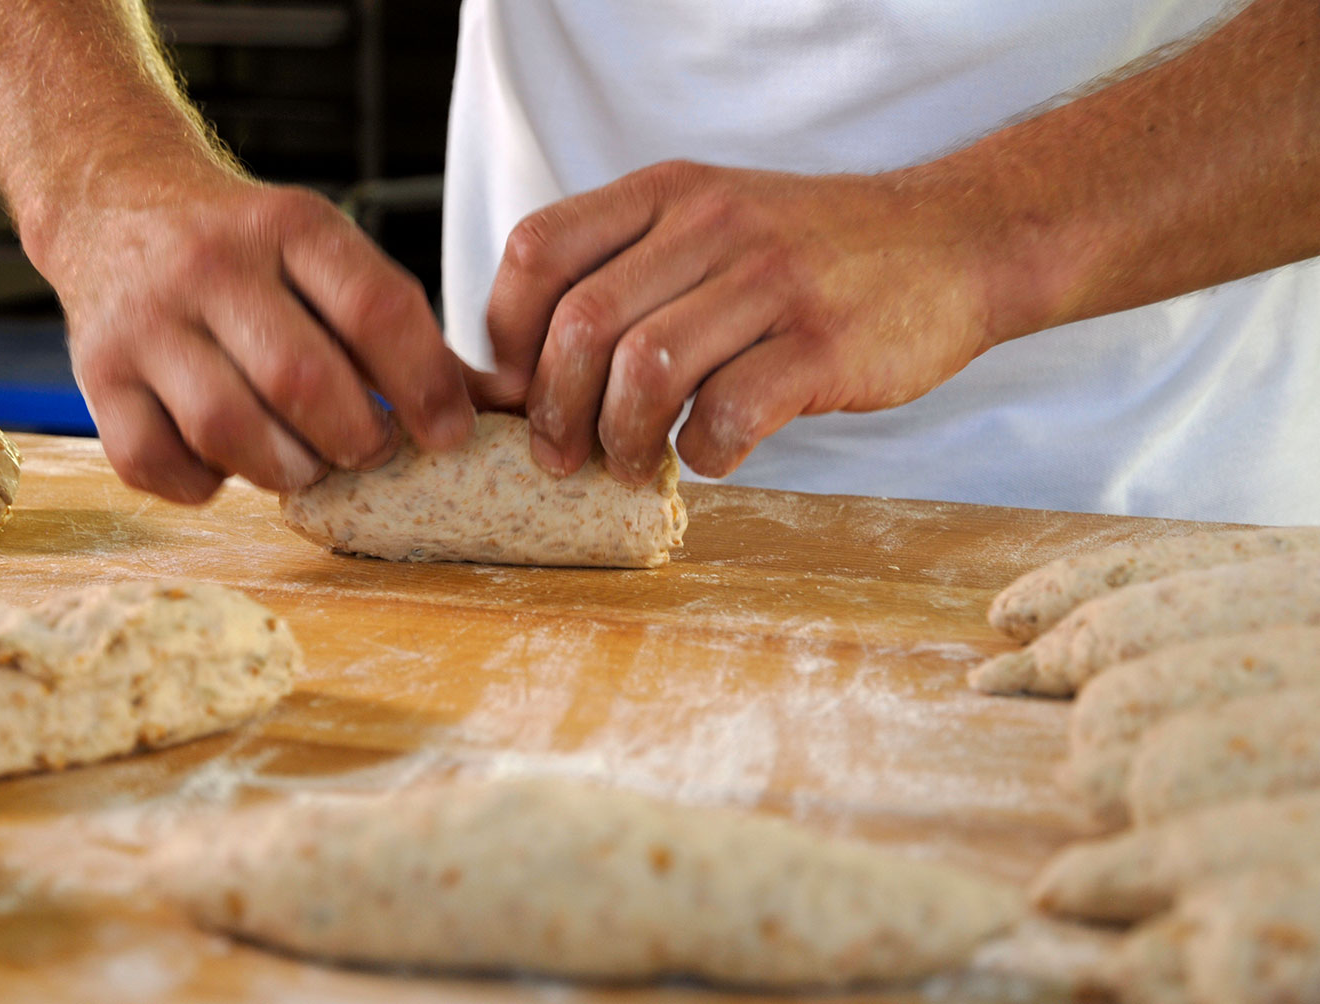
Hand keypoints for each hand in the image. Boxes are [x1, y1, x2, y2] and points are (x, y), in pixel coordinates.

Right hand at [28, 166, 474, 502]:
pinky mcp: (96, 376)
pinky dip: (204, 483)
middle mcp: (210, 265)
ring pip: (227, 428)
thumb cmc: (248, 252)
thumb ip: (402, 329)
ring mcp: (145, 322)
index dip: (425, 384)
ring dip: (285, 469)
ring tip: (306, 461)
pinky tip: (229, 464)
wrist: (114, 203)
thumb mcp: (325, 254)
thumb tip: (494, 405)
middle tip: (370, 450)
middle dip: (355, 438)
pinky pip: (155, 461)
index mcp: (289, 226)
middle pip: (301, 379)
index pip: (375, 308)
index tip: (448, 433)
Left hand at [477, 160, 1036, 484]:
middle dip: (553, 410)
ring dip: (620, 440)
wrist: (952, 243)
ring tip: (630, 463)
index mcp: (669, 193)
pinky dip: (702, 452)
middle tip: (559, 456)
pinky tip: (711, 452)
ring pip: (645, 372)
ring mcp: (771, 281)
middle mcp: (712, 225)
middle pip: (582, 324)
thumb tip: (530, 367)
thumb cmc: (813, 253)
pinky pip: (727, 413)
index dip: (505, 333)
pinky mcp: (822, 345)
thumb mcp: (713, 223)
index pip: (539, 250)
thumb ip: (631, 271)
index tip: (513, 389)